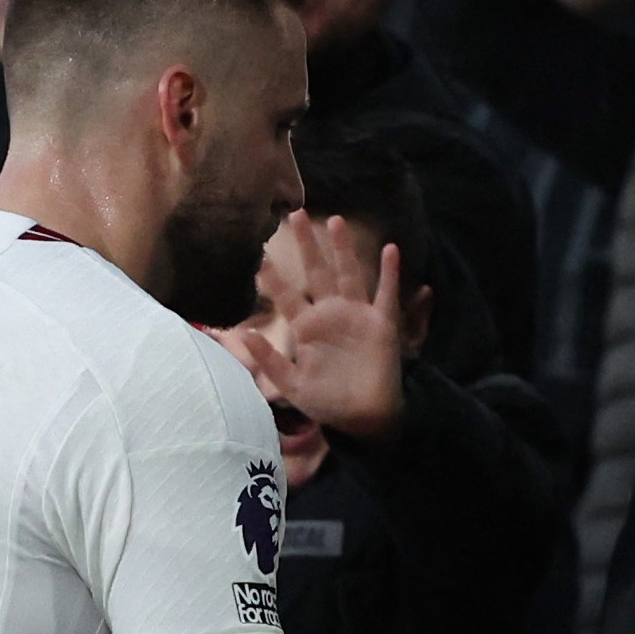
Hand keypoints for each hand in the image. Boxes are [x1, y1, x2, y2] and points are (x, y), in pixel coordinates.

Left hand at [220, 214, 405, 441]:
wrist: (364, 418)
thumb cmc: (327, 402)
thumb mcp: (291, 385)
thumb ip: (269, 360)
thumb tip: (244, 335)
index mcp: (306, 328)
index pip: (286, 296)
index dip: (273, 278)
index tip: (258, 255)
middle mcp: (330, 315)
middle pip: (316, 272)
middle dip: (306, 245)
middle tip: (294, 214)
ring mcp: (357, 316)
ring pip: (348, 274)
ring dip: (343, 249)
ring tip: (335, 221)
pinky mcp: (382, 323)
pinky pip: (387, 294)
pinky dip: (390, 272)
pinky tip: (390, 249)